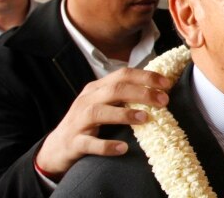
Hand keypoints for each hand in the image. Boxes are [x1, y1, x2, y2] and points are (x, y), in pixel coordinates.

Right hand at [36, 68, 170, 177]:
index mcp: (96, 88)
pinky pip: (90, 143)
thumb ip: (125, 96)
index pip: (122, 75)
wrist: (56, 148)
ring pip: (99, 112)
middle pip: (114, 90)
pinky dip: (106, 146)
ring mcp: (78, 121)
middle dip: (142, 93)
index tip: (167, 84)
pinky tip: (123, 148)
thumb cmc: (88, 124)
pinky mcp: (74, 143)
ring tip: (146, 118)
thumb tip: (158, 91)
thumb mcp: (104, 104)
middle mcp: (87, 100)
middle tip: (164, 101)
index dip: (146, 77)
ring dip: (124, 114)